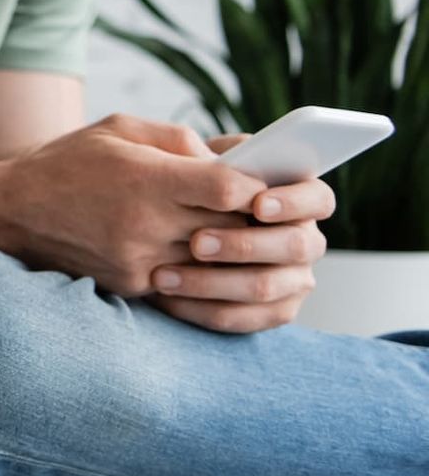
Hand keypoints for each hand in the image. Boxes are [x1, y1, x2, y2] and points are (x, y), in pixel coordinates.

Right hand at [0, 115, 261, 297]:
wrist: (13, 211)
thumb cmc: (70, 161)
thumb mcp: (121, 129)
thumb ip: (181, 140)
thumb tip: (233, 160)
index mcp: (146, 180)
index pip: (229, 189)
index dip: (255, 186)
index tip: (261, 182)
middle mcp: (145, 225)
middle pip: (231, 229)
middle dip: (252, 218)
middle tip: (265, 208)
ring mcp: (139, 262)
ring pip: (215, 262)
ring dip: (231, 247)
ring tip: (235, 228)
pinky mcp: (133, 285)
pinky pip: (186, 279)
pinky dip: (199, 265)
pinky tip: (197, 248)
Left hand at [146, 132, 332, 333]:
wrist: (156, 222)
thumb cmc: (184, 182)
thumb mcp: (196, 159)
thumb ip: (217, 157)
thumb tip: (225, 162)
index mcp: (296, 197)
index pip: (318, 198)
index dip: (294, 201)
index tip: (256, 203)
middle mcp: (303, 239)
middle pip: (296, 247)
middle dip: (244, 245)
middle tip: (197, 242)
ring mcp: (292, 279)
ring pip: (265, 287)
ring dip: (213, 282)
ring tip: (164, 275)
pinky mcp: (269, 311)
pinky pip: (242, 318)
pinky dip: (202, 309)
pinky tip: (167, 298)